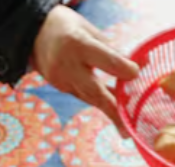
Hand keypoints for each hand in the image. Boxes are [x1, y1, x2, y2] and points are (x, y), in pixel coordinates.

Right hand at [32, 6, 138, 136]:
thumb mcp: (91, 31)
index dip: (125, 70)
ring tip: (126, 127)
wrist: (32, 33)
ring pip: (90, 98)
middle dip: (114, 111)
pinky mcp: (61, 87)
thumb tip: (143, 65)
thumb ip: (114, 51)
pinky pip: (84, 96)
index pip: (108, 62)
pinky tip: (115, 108)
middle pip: (95, 91)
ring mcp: (61, 79)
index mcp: (78, 44)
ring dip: (110, 110)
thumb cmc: (68, 28)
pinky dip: (100, 100)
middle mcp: (67, 65)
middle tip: (128, 130)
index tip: (137, 73)